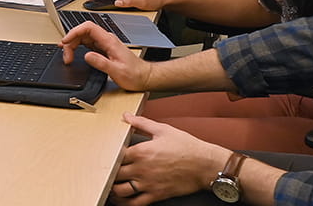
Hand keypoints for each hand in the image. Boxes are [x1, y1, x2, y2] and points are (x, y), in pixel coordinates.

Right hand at [59, 21, 151, 90]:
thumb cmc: (134, 74)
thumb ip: (101, 63)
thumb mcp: (117, 71)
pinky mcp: (103, 49)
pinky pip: (87, 44)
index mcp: (109, 41)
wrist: (144, 77)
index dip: (74, 32)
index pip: (88, 28)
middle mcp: (107, 40)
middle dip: (71, 41)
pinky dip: (77, 47)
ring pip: (84, 37)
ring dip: (73, 45)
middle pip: (83, 32)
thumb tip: (87, 56)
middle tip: (67, 56)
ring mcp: (105, 44)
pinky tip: (73, 52)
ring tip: (68, 56)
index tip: (65, 41)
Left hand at [111, 115, 235, 205]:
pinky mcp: (156, 195)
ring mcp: (148, 184)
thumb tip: (127, 116)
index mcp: (141, 152)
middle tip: (106, 171)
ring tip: (111, 186)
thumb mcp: (163, 130)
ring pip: (120, 191)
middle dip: (108, 173)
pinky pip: (135, 203)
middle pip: (114, 174)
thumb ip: (142, 123)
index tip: (107, 155)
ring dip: (113, 189)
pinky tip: (122, 200)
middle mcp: (141, 169)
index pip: (114, 156)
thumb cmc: (187, 147)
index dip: (108, 156)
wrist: (205, 164)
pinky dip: (125, 203)